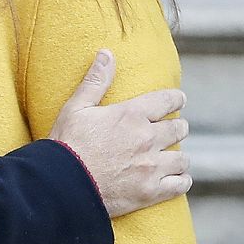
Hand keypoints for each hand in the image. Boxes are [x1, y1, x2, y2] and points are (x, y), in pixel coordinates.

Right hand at [48, 49, 190, 217]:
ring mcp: (151, 166)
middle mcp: (147, 138)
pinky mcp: (151, 190)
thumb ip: (95, 81)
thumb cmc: (65, 144)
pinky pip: (181, 183)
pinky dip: (180, 180)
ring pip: (183, 158)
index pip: (168, 100)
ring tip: (170, 158)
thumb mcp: (75, 108)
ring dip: (177, 157)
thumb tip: (107, 53)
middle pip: (179, 128)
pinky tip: (173, 179)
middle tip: (171, 130)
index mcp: (131, 115)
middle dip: (177, 127)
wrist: (61, 184)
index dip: (176, 99)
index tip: (177, 101)